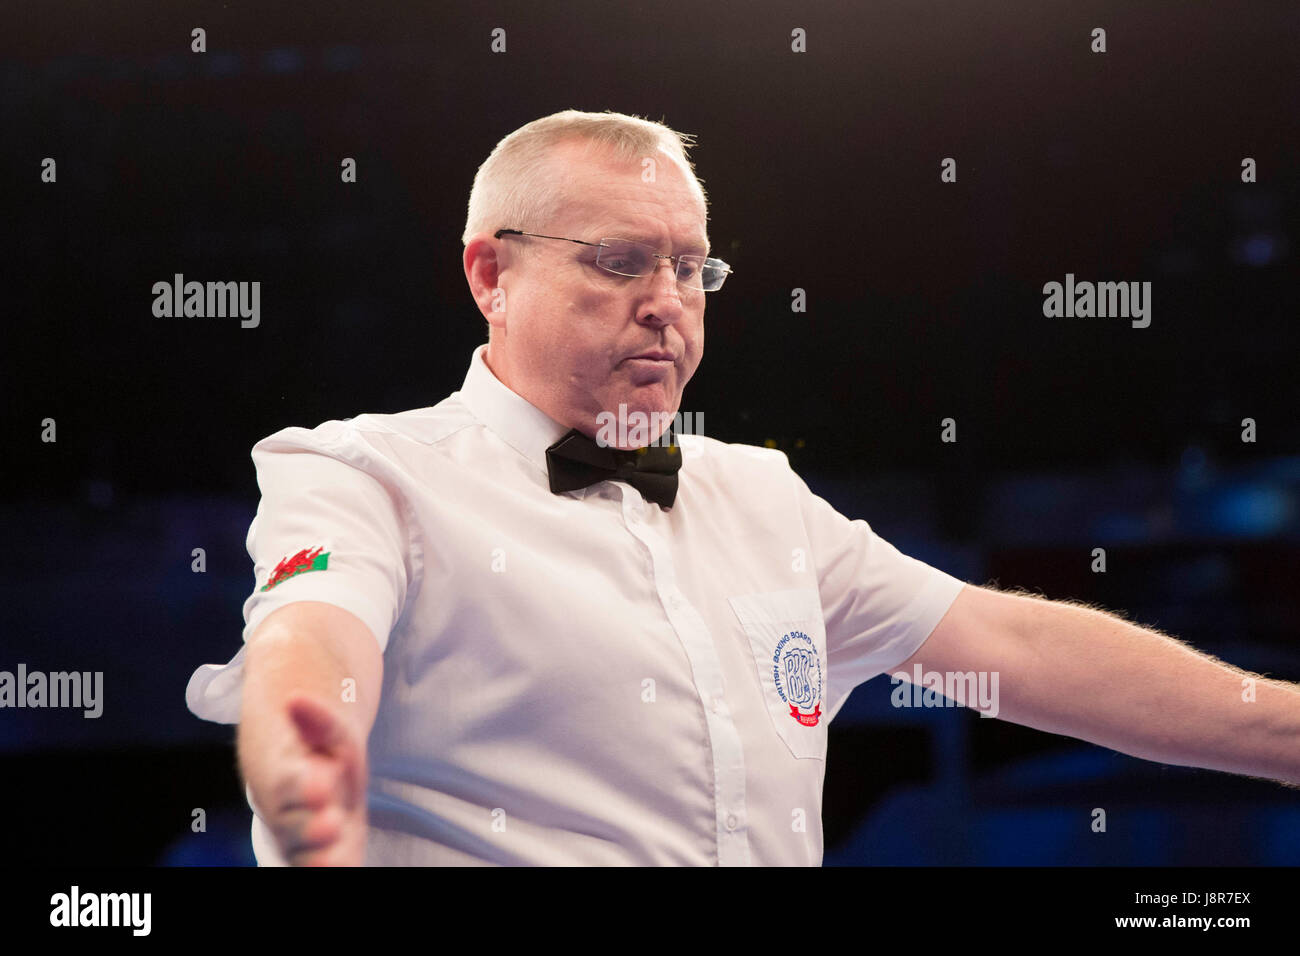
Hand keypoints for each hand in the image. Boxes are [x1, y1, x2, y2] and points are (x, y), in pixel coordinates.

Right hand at [258, 694, 368, 865]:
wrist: (307, 765)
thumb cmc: (317, 742)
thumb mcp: (326, 724)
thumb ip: (317, 718)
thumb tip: (295, 700)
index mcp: (283, 774)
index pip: (287, 782)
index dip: (303, 786)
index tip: (322, 786)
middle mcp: (287, 811)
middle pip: (294, 825)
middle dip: (311, 828)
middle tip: (331, 825)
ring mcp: (300, 836)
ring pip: (303, 854)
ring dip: (319, 859)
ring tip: (337, 863)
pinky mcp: (317, 853)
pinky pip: (318, 865)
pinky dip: (333, 867)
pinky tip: (344, 870)